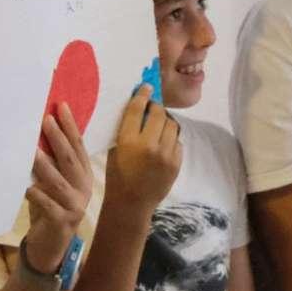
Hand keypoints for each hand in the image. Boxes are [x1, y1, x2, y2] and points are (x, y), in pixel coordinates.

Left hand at [23, 103, 93, 272]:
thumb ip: (52, 163)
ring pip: (57, 181)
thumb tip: (40, 129)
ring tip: (31, 149)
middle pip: (70, 160)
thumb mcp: (53, 183)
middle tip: (45, 119)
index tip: (61, 106)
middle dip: (58, 138)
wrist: (50, 245)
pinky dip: (36, 195)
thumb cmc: (49, 208)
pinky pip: (47, 205)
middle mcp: (83, 188)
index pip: (78, 147)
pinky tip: (26, 187)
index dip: (70, 126)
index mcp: (83, 176)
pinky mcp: (62, 222)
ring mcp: (75, 206)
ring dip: (44, 164)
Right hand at [104, 85, 181, 213]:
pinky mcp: (176, 163)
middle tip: (153, 107)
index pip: (137, 110)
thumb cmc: (117, 175)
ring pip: (171, 125)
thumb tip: (137, 109)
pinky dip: (170, 139)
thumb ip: (125, 130)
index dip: (142, 95)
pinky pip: (177, 141)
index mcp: (128, 141)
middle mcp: (149, 146)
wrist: (132, 203)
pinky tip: (163, 143)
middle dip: (156, 107)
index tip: (146, 87)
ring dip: (165, 122)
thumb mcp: (114, 150)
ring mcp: (166, 155)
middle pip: (159, 113)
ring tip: (158, 125)